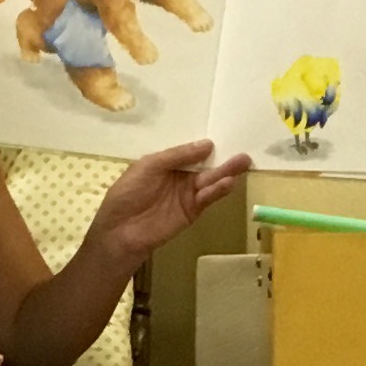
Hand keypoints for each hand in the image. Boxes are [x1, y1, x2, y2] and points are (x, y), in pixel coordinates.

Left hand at [82, 141, 249, 267]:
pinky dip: (217, 190)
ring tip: (243, 162)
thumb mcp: (149, 166)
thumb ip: (177, 155)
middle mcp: (180, 177)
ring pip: (210, 181)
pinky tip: (228, 182)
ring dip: (226, 172)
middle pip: (205, 165)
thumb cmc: (128, 193)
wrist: (120, 230)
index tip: (226, 134)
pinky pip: (207, 198)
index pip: (191, 151)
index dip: (207, 144)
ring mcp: (187, 195)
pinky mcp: (192, 211)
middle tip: (244, 151)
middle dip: (224, 159)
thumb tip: (207, 145)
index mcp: (167, 163)